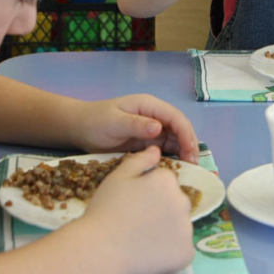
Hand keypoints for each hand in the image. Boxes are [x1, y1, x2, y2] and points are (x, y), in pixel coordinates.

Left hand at [75, 94, 200, 163]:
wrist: (79, 128)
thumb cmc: (95, 122)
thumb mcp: (114, 122)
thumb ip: (136, 124)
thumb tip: (159, 128)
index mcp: (148, 105)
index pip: (174, 117)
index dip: (185, 132)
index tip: (190, 150)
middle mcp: (154, 115)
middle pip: (179, 128)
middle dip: (189, 143)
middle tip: (193, 163)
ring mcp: (152, 128)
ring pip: (175, 139)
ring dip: (184, 151)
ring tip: (189, 168)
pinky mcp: (147, 141)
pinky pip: (165, 148)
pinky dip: (174, 156)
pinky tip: (177, 167)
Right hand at [79, 148, 194, 273]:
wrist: (99, 250)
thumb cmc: (105, 211)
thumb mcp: (118, 177)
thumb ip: (140, 160)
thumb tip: (157, 150)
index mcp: (167, 181)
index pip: (165, 183)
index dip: (149, 193)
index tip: (134, 204)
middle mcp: (183, 201)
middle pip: (176, 203)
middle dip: (161, 210)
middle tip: (138, 222)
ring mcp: (186, 229)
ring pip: (180, 226)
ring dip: (167, 230)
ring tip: (142, 239)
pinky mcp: (185, 253)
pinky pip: (182, 249)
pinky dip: (171, 251)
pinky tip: (151, 254)